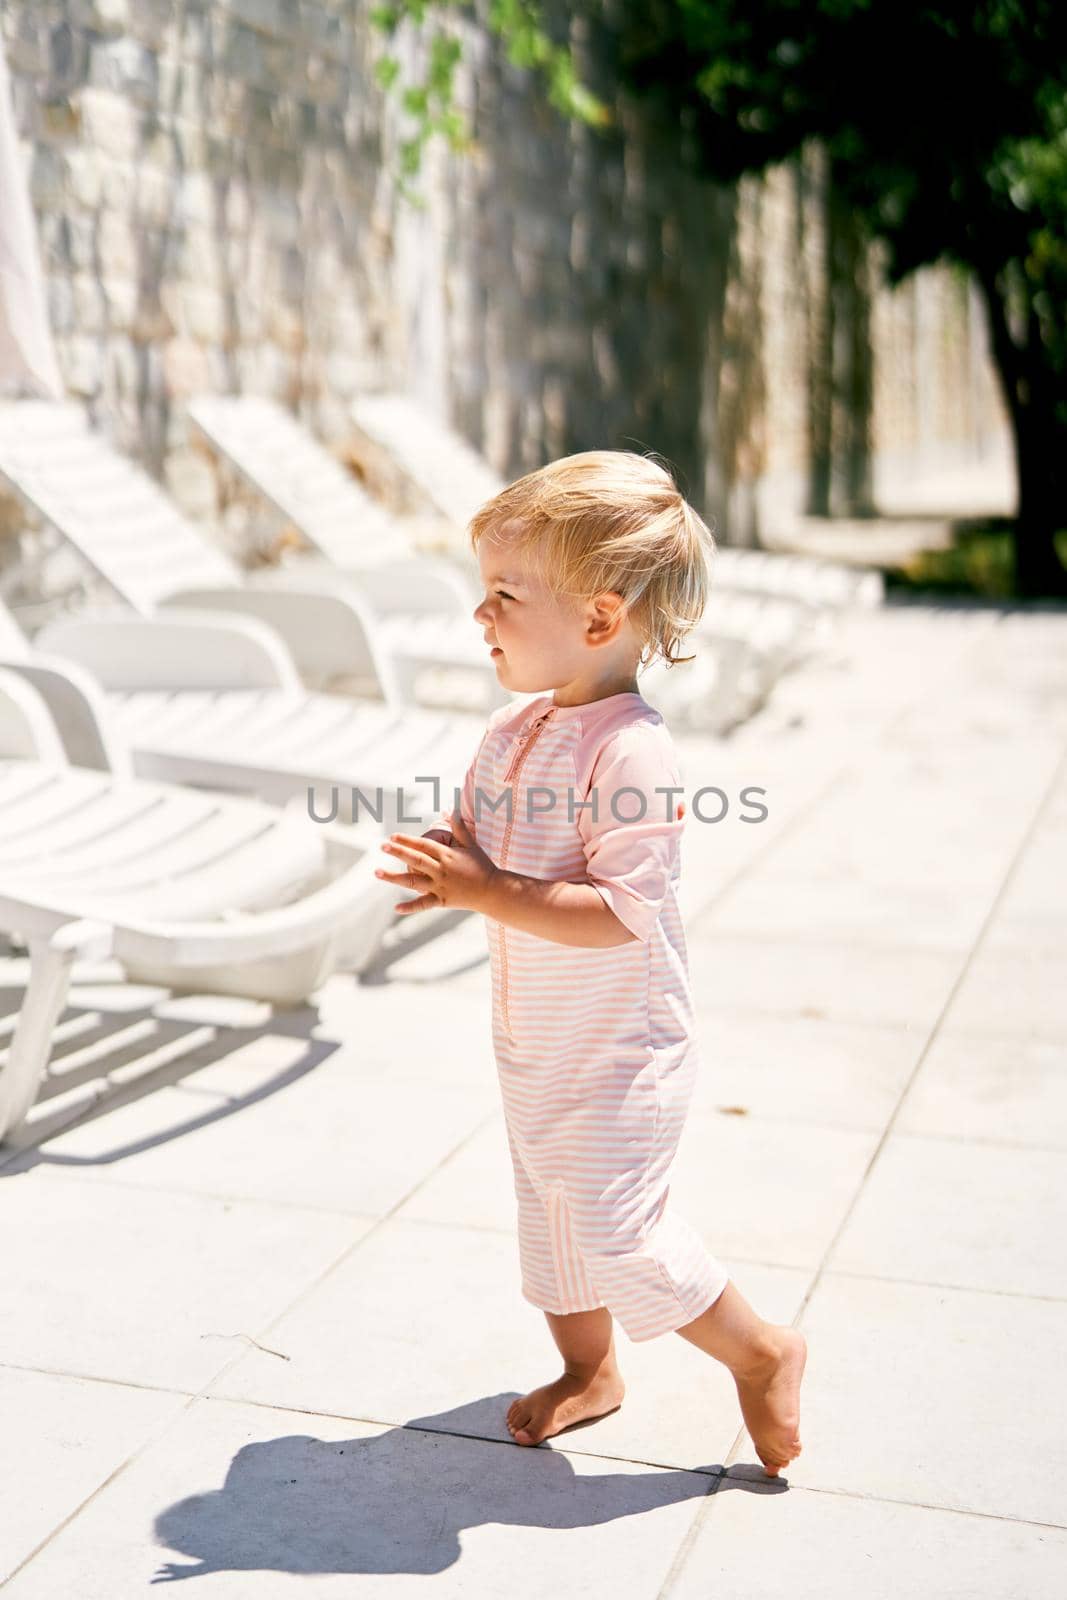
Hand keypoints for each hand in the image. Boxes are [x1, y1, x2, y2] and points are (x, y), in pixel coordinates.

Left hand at [374, 813, 497, 916]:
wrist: (493, 891)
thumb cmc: (482, 866)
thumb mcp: (471, 844)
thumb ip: (459, 827)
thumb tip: (451, 809)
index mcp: (447, 855)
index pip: (424, 845)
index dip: (408, 840)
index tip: (393, 836)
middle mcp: (441, 870)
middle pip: (416, 859)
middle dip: (398, 852)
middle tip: (382, 846)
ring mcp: (440, 886)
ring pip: (413, 881)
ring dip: (393, 877)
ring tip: (376, 872)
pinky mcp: (442, 901)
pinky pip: (424, 904)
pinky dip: (410, 907)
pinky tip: (395, 908)